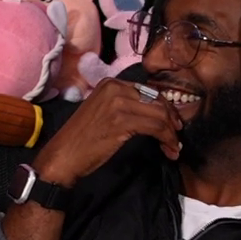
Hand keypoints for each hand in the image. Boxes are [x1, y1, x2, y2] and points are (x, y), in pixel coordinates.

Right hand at [32, 77, 182, 184]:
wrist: (63, 156)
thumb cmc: (82, 140)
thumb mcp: (103, 113)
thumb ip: (124, 106)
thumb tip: (153, 113)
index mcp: (111, 83)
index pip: (149, 92)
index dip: (165, 108)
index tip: (172, 124)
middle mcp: (116, 88)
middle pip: (157, 101)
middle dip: (171, 121)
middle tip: (176, 138)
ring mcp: (119, 103)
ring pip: (160, 115)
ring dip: (171, 134)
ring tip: (174, 148)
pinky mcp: (122, 121)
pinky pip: (156, 127)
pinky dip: (167, 139)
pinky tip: (169, 150)